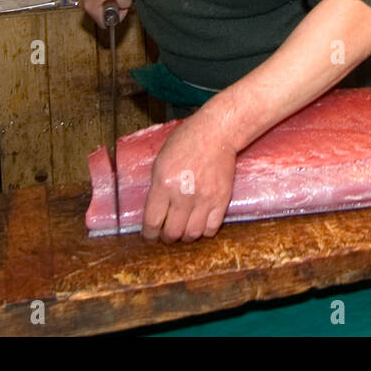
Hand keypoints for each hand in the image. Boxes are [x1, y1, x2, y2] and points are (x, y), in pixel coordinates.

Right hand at [81, 0, 130, 27]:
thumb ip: (124, 6)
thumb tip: (122, 9)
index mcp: (91, 7)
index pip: (105, 24)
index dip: (117, 17)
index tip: (121, 6)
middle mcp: (85, 5)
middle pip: (103, 16)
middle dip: (114, 8)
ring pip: (102, 8)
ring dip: (110, 1)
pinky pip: (99, 1)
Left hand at [142, 111, 237, 242]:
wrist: (216, 133)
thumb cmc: (186, 142)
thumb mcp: (161, 161)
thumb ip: (157, 189)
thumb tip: (154, 213)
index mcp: (164, 183)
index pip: (153, 221)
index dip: (149, 234)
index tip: (150, 235)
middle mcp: (183, 194)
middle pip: (172, 232)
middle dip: (167, 237)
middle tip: (167, 233)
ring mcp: (204, 198)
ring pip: (192, 234)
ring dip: (185, 236)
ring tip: (184, 228)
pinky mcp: (221, 199)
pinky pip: (211, 228)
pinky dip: (204, 231)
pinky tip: (200, 223)